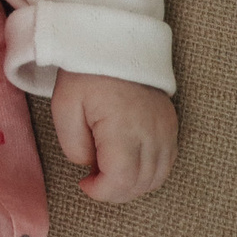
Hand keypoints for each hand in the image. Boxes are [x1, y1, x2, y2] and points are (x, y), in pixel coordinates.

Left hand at [50, 70, 177, 202]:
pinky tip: (128, 163)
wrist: (115, 44)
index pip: (122, 180)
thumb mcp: (65, 108)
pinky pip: (167, 162)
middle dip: (115, 191)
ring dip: (133, 185)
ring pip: (158, 177)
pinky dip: (149, 172)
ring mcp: (166, 130)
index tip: (84, 184)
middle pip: (142, 183)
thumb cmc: (85, 75)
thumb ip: (74, 146)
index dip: (102, 192)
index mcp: (123, 129)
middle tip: (94, 181)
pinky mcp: (171, 125)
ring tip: (109, 172)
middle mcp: (152, 133)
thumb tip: (90, 166)